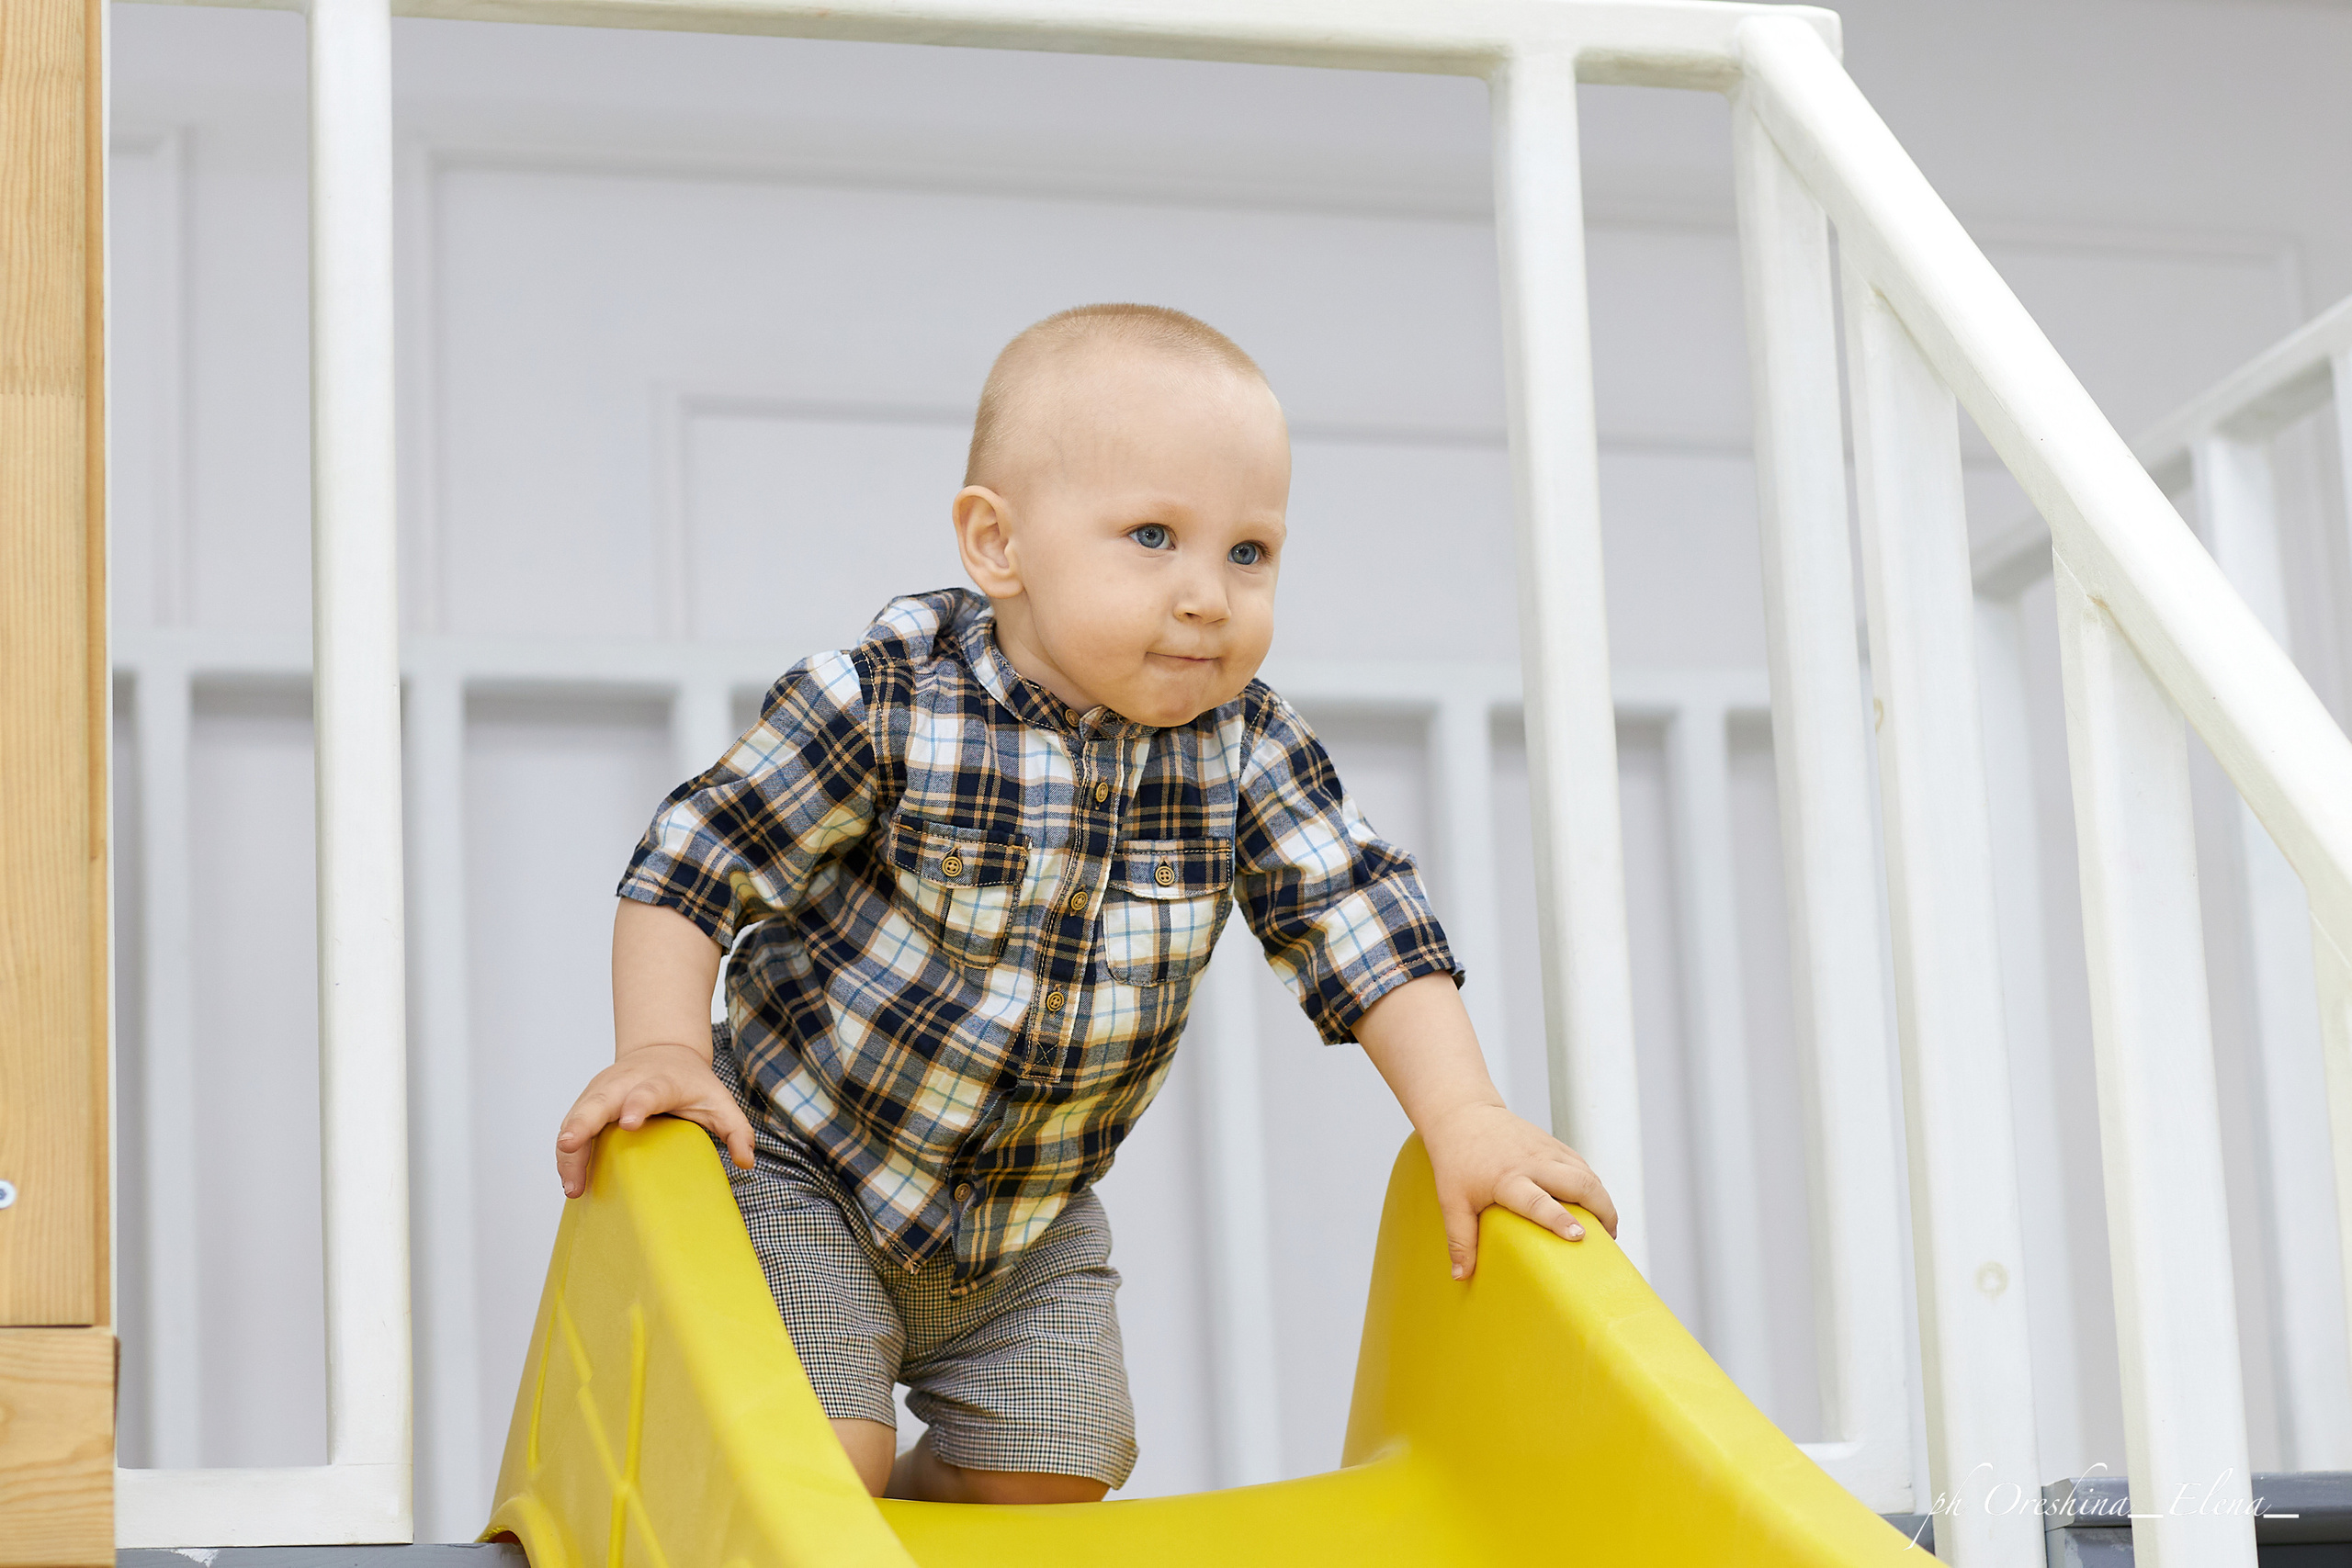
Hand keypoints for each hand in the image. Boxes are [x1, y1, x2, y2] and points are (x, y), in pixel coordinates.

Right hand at [554, 1041, 754, 1197]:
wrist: (662, 1051)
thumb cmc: (689, 1081)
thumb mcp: (719, 1099)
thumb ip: (736, 1129)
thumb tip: (746, 1161)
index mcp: (659, 1081)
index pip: (647, 1092)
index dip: (637, 1105)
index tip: (629, 1122)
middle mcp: (623, 1083)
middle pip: (598, 1101)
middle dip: (582, 1123)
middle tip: (570, 1147)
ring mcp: (601, 1091)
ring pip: (576, 1117)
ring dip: (569, 1149)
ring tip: (571, 1185)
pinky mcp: (587, 1102)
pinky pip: (571, 1126)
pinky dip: (566, 1152)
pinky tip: (570, 1179)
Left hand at [1419, 1101, 1618, 1279]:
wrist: (1463, 1115)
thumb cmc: (1457, 1158)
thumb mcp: (1452, 1201)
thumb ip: (1460, 1238)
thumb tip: (1461, 1275)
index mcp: (1507, 1178)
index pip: (1538, 1201)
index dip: (1560, 1220)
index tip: (1579, 1236)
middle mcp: (1532, 1161)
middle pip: (1578, 1183)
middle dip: (1601, 1209)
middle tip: (1608, 1237)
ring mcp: (1546, 1150)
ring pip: (1586, 1173)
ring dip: (1602, 1199)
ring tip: (1606, 1226)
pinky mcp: (1553, 1143)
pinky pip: (1581, 1164)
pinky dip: (1593, 1184)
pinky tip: (1593, 1202)